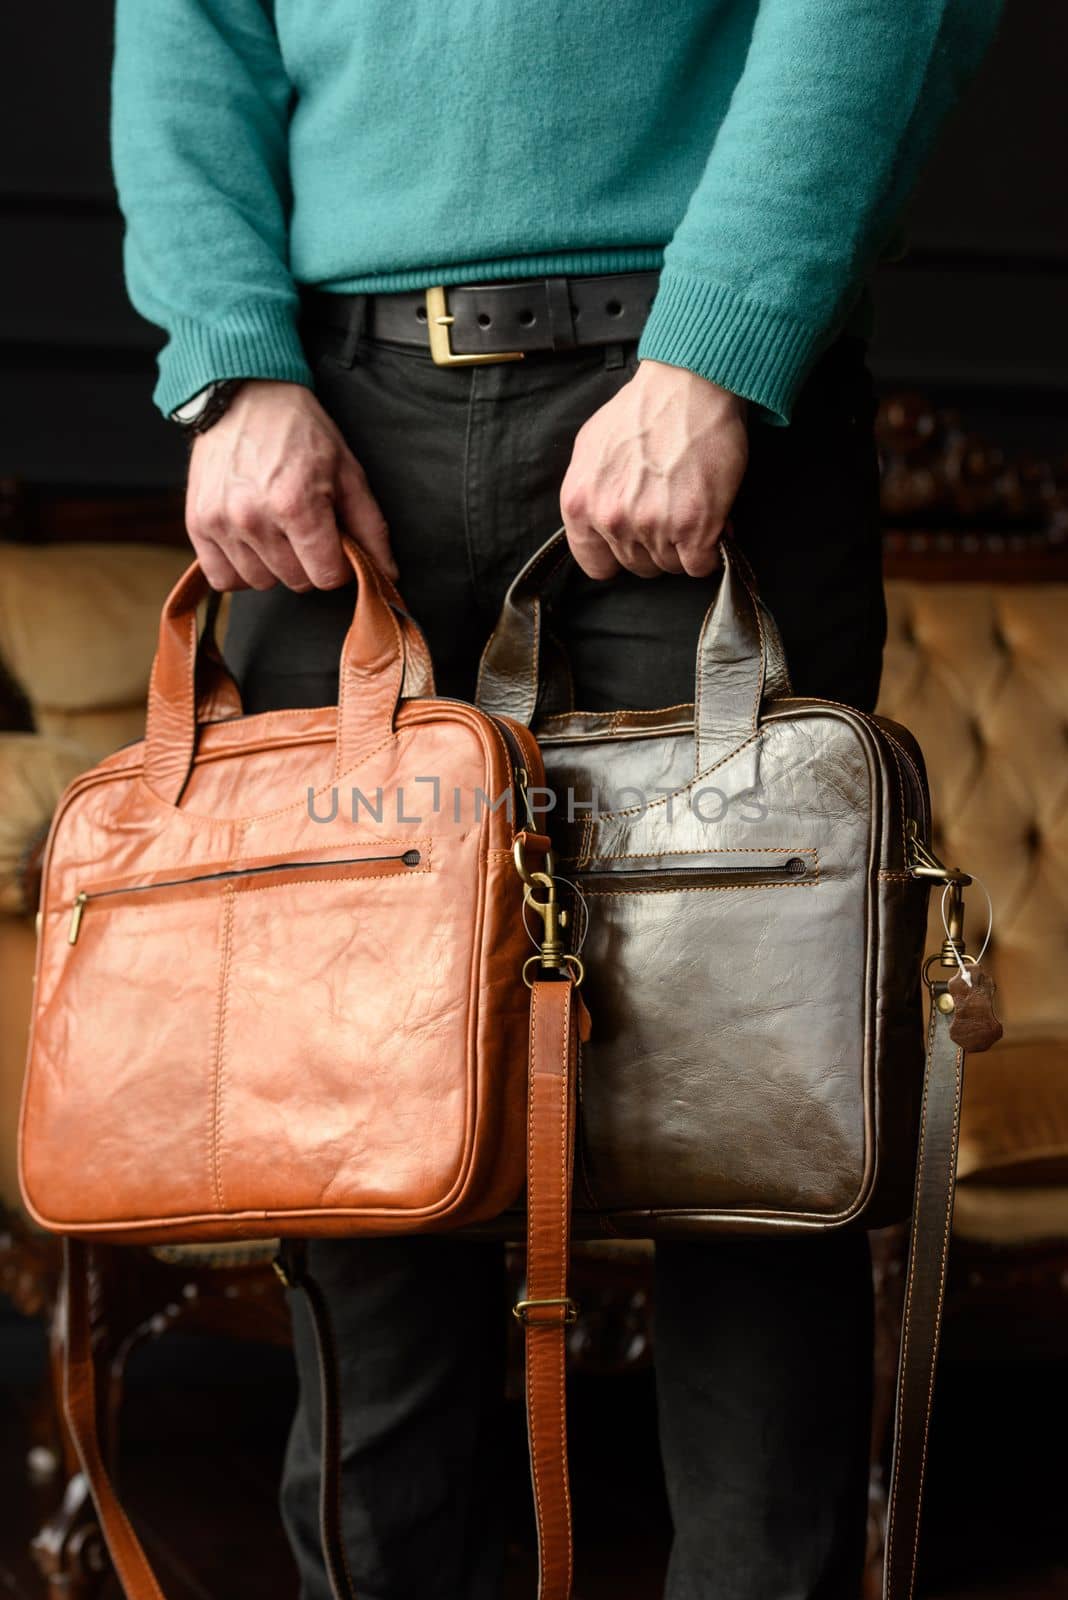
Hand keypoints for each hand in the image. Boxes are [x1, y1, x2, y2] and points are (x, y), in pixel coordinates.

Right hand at [185, 380, 395, 590]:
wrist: (244, 395)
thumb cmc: (300, 432)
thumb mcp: (347, 471)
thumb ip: (370, 528)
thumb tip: (388, 575)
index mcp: (296, 504)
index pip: (326, 576)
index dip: (338, 564)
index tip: (334, 543)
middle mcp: (254, 518)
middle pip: (296, 582)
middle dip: (309, 562)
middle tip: (305, 529)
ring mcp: (221, 523)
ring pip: (261, 583)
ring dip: (274, 566)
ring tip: (276, 529)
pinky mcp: (197, 524)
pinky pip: (223, 579)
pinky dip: (239, 570)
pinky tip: (250, 544)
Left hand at [560, 359, 748, 578]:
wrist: (689, 384)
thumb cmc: (644, 409)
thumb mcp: (592, 448)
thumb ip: (593, 493)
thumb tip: (606, 524)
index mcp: (580, 503)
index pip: (596, 564)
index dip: (619, 554)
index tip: (635, 541)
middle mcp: (611, 519)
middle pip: (637, 565)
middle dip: (655, 545)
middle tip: (671, 513)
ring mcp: (652, 526)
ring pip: (669, 566)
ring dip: (684, 545)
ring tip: (692, 509)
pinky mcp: (693, 528)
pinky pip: (700, 566)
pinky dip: (710, 551)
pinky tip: (712, 524)